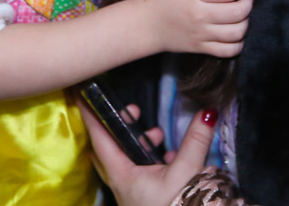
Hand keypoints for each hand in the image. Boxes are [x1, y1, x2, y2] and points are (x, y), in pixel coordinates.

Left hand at [81, 101, 217, 205]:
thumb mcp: (186, 173)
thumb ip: (195, 141)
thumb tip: (207, 112)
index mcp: (121, 174)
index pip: (100, 138)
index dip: (90, 115)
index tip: (81, 94)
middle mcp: (120, 182)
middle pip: (107, 147)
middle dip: (116, 125)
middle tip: (130, 111)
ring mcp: (130, 190)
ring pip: (124, 159)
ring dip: (137, 142)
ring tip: (156, 134)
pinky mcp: (142, 196)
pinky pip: (138, 170)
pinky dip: (149, 157)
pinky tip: (168, 155)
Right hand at [138, 0, 255, 56]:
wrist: (144, 25)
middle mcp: (200, 15)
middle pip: (238, 12)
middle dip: (250, 2)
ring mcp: (202, 34)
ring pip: (238, 32)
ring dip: (246, 21)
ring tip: (241, 13)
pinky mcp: (201, 49)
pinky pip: (229, 51)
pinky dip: (239, 43)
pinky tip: (235, 32)